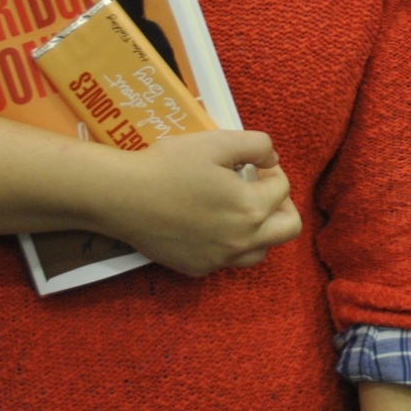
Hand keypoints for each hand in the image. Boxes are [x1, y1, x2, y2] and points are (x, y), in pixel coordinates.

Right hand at [97, 129, 301, 275]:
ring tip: (240, 208)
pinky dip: (230, 244)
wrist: (122, 197)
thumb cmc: (170, 165)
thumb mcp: (218, 142)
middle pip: (287, 229)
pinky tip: (211, 224)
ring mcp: (219, 260)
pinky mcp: (197, 268)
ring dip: (260, 229)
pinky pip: (227, 261)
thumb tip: (273, 160)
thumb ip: (258, 145)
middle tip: (260, 189)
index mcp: (252, 209)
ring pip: (260, 251)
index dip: (272, 170)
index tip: (254, 163)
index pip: (283, 189)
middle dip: (281, 205)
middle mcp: (242, 241)